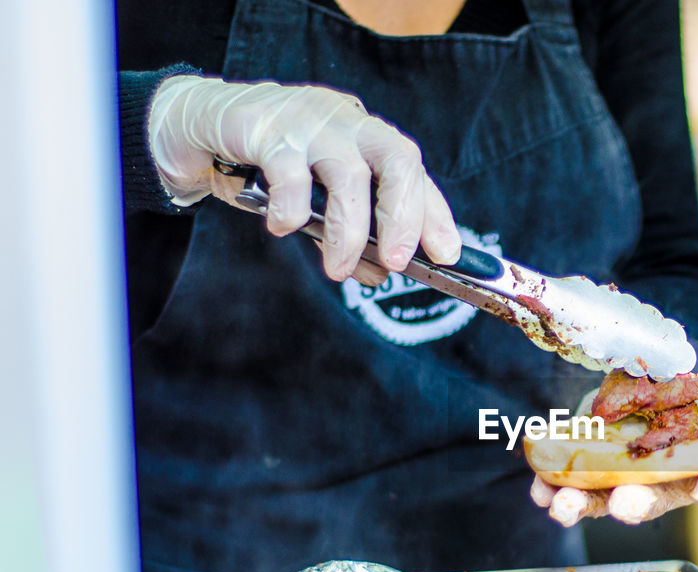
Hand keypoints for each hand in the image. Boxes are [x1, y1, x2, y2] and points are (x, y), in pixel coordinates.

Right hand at [147, 75, 460, 279]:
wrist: (198, 123)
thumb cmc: (269, 163)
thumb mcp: (318, 200)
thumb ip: (351, 232)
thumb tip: (380, 274)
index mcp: (367, 138)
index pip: (415, 174)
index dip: (436, 214)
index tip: (448, 254)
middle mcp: (347, 124)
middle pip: (398, 158)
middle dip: (405, 217)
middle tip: (398, 263)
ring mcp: (309, 121)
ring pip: (347, 173)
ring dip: (348, 231)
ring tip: (338, 268)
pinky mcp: (265, 127)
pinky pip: (289, 172)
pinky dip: (292, 209)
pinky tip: (284, 229)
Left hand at [530, 383, 697, 525]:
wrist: (643, 384)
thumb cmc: (693, 407)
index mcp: (691, 474)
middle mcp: (650, 484)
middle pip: (646, 501)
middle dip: (636, 505)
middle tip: (630, 504)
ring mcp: (609, 478)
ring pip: (595, 500)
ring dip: (578, 505)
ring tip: (563, 505)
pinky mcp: (576, 464)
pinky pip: (558, 482)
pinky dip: (546, 485)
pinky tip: (537, 485)